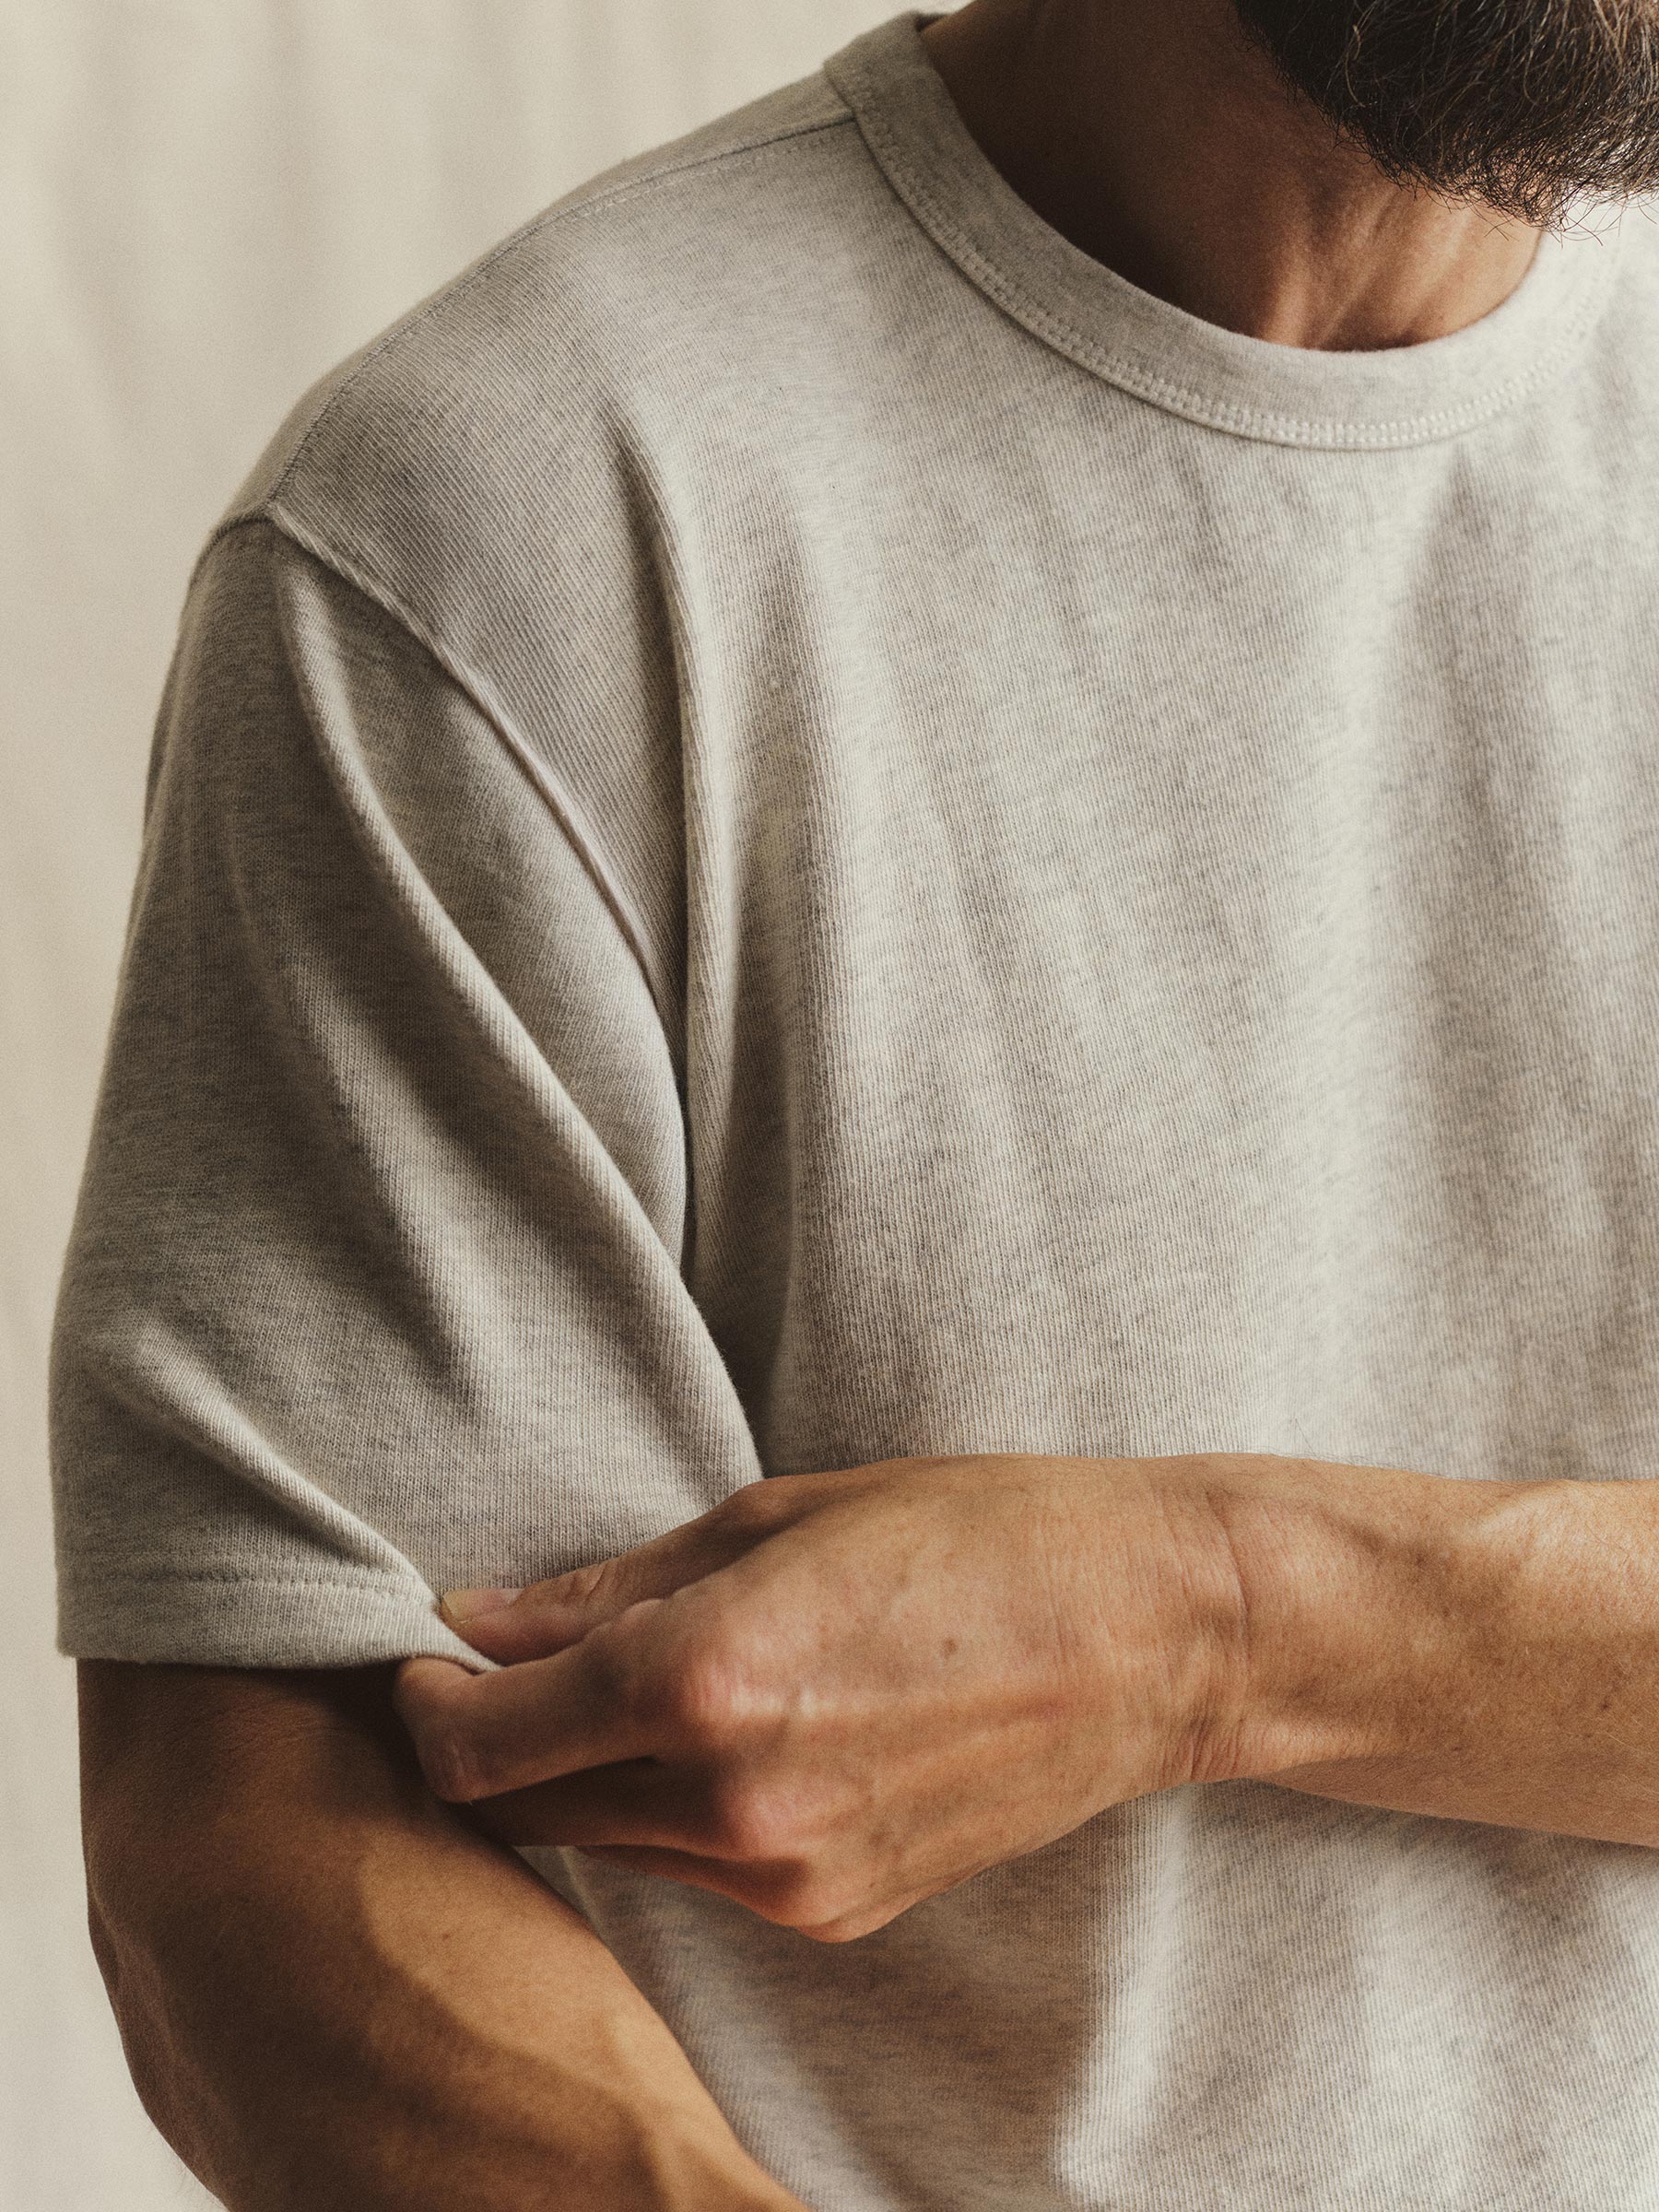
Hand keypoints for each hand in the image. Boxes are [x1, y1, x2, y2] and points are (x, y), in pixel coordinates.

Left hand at [393, 1454, 1251, 1942]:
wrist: (1150, 1636)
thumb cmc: (974, 1533)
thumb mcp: (776, 1515)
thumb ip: (608, 1586)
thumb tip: (474, 1621)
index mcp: (704, 1679)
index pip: (481, 1738)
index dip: (423, 1699)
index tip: (426, 1653)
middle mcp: (730, 1804)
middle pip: (523, 1808)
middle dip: (491, 1742)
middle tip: (508, 1665)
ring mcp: (785, 1880)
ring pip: (605, 1846)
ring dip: (582, 1776)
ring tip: (628, 1686)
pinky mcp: (832, 1914)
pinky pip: (696, 1870)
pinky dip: (670, 1809)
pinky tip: (727, 1733)